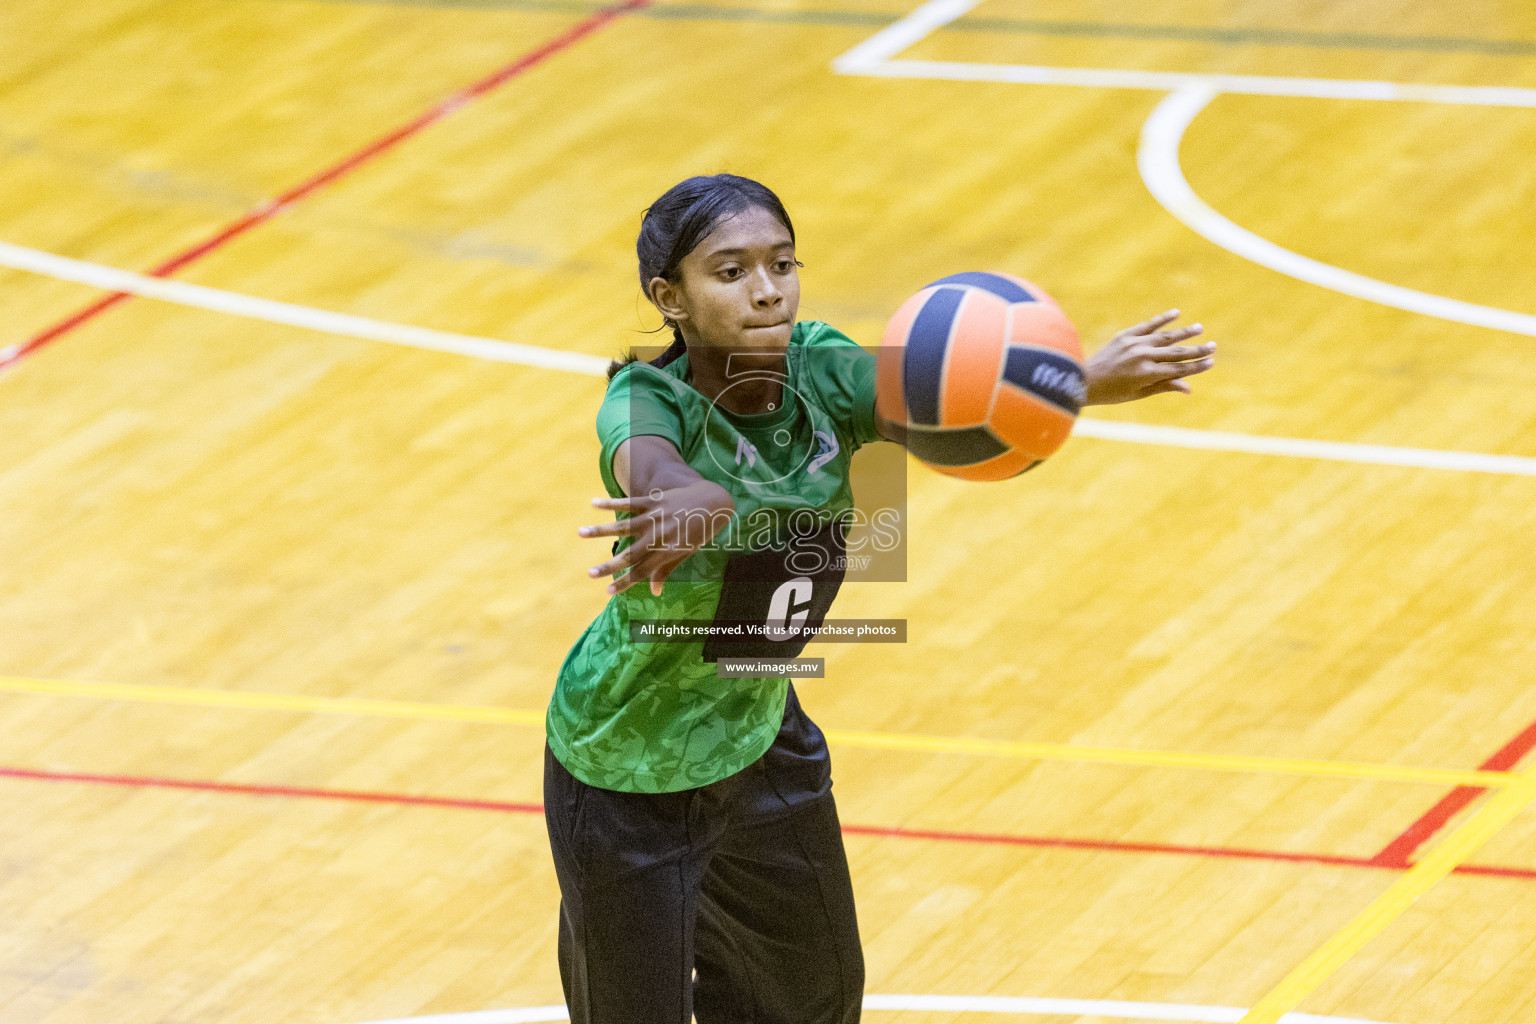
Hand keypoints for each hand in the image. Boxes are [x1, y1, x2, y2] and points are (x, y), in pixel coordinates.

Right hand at [578, 481, 734, 595]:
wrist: (712, 502)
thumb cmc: (699, 531)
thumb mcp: (686, 552)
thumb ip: (667, 569)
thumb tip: (654, 592)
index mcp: (667, 552)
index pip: (641, 572)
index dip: (625, 583)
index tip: (608, 592)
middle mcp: (658, 536)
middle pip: (629, 554)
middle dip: (609, 566)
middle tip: (590, 574)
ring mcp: (655, 517)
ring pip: (623, 526)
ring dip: (600, 530)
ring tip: (580, 533)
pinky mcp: (653, 501)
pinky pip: (629, 502)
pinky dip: (610, 502)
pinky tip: (593, 503)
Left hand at [1084, 309, 1214, 404]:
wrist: (1084, 380)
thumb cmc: (1111, 393)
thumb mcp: (1138, 393)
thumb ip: (1163, 387)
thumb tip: (1189, 387)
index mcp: (1146, 374)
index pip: (1178, 369)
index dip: (1196, 366)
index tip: (1211, 362)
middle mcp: (1142, 356)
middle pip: (1175, 352)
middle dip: (1196, 349)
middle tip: (1213, 345)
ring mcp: (1133, 344)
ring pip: (1165, 336)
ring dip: (1184, 332)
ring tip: (1199, 328)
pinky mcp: (1125, 335)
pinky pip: (1148, 325)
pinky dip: (1162, 319)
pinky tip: (1176, 313)